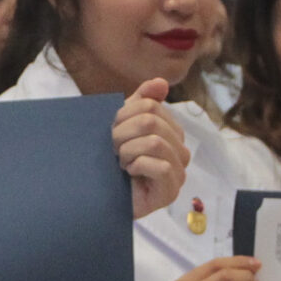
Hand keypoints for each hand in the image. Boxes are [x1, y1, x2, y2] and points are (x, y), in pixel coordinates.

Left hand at [114, 79, 188, 217]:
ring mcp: (178, 172)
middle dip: (123, 134)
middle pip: (152, 122)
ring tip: (121, 163)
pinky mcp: (171, 191)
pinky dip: (138, 166)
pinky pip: (161, 166)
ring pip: (155, 143)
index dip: (124, 115)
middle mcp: (180, 151)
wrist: (100, 197)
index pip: (151, 106)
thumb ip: (142, 102)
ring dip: (128, 152)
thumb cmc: (112, 162)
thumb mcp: (123, 126)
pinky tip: (129, 174)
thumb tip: (161, 82)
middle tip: (113, 151)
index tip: (111, 132)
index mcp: (171, 132)